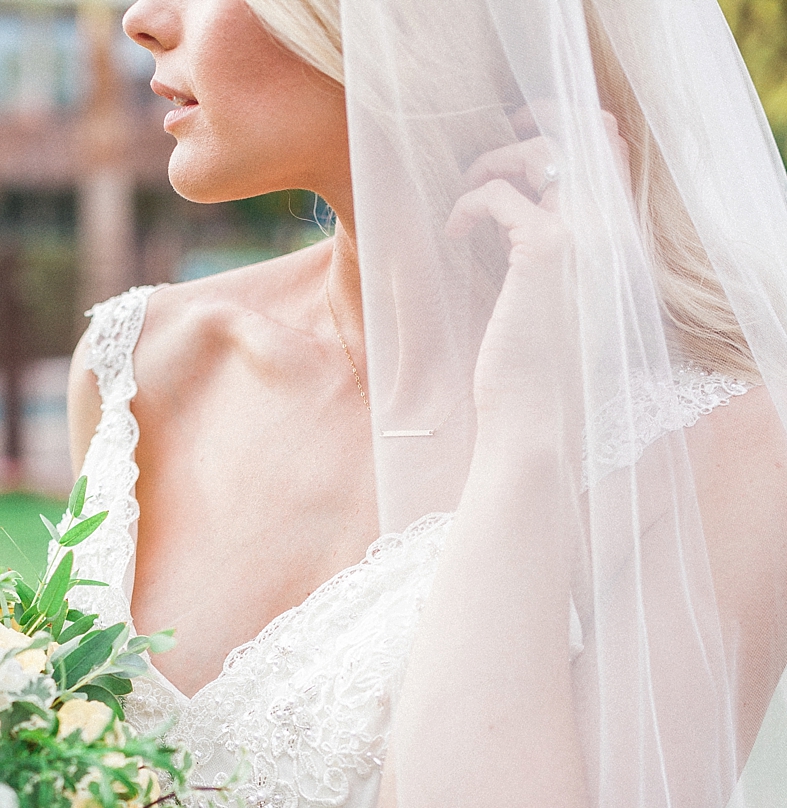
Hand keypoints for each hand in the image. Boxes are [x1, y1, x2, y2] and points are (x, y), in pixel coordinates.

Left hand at [447, 111, 629, 446]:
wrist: (536, 420)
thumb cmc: (537, 370)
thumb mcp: (550, 295)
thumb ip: (549, 245)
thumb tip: (517, 202)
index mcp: (619, 242)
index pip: (613, 150)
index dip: (570, 128)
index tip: (523, 138)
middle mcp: (612, 231)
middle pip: (588, 131)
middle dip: (538, 120)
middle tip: (492, 148)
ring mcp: (585, 235)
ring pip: (541, 152)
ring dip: (492, 162)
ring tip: (466, 201)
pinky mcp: (546, 250)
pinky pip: (499, 193)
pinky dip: (469, 202)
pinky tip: (455, 232)